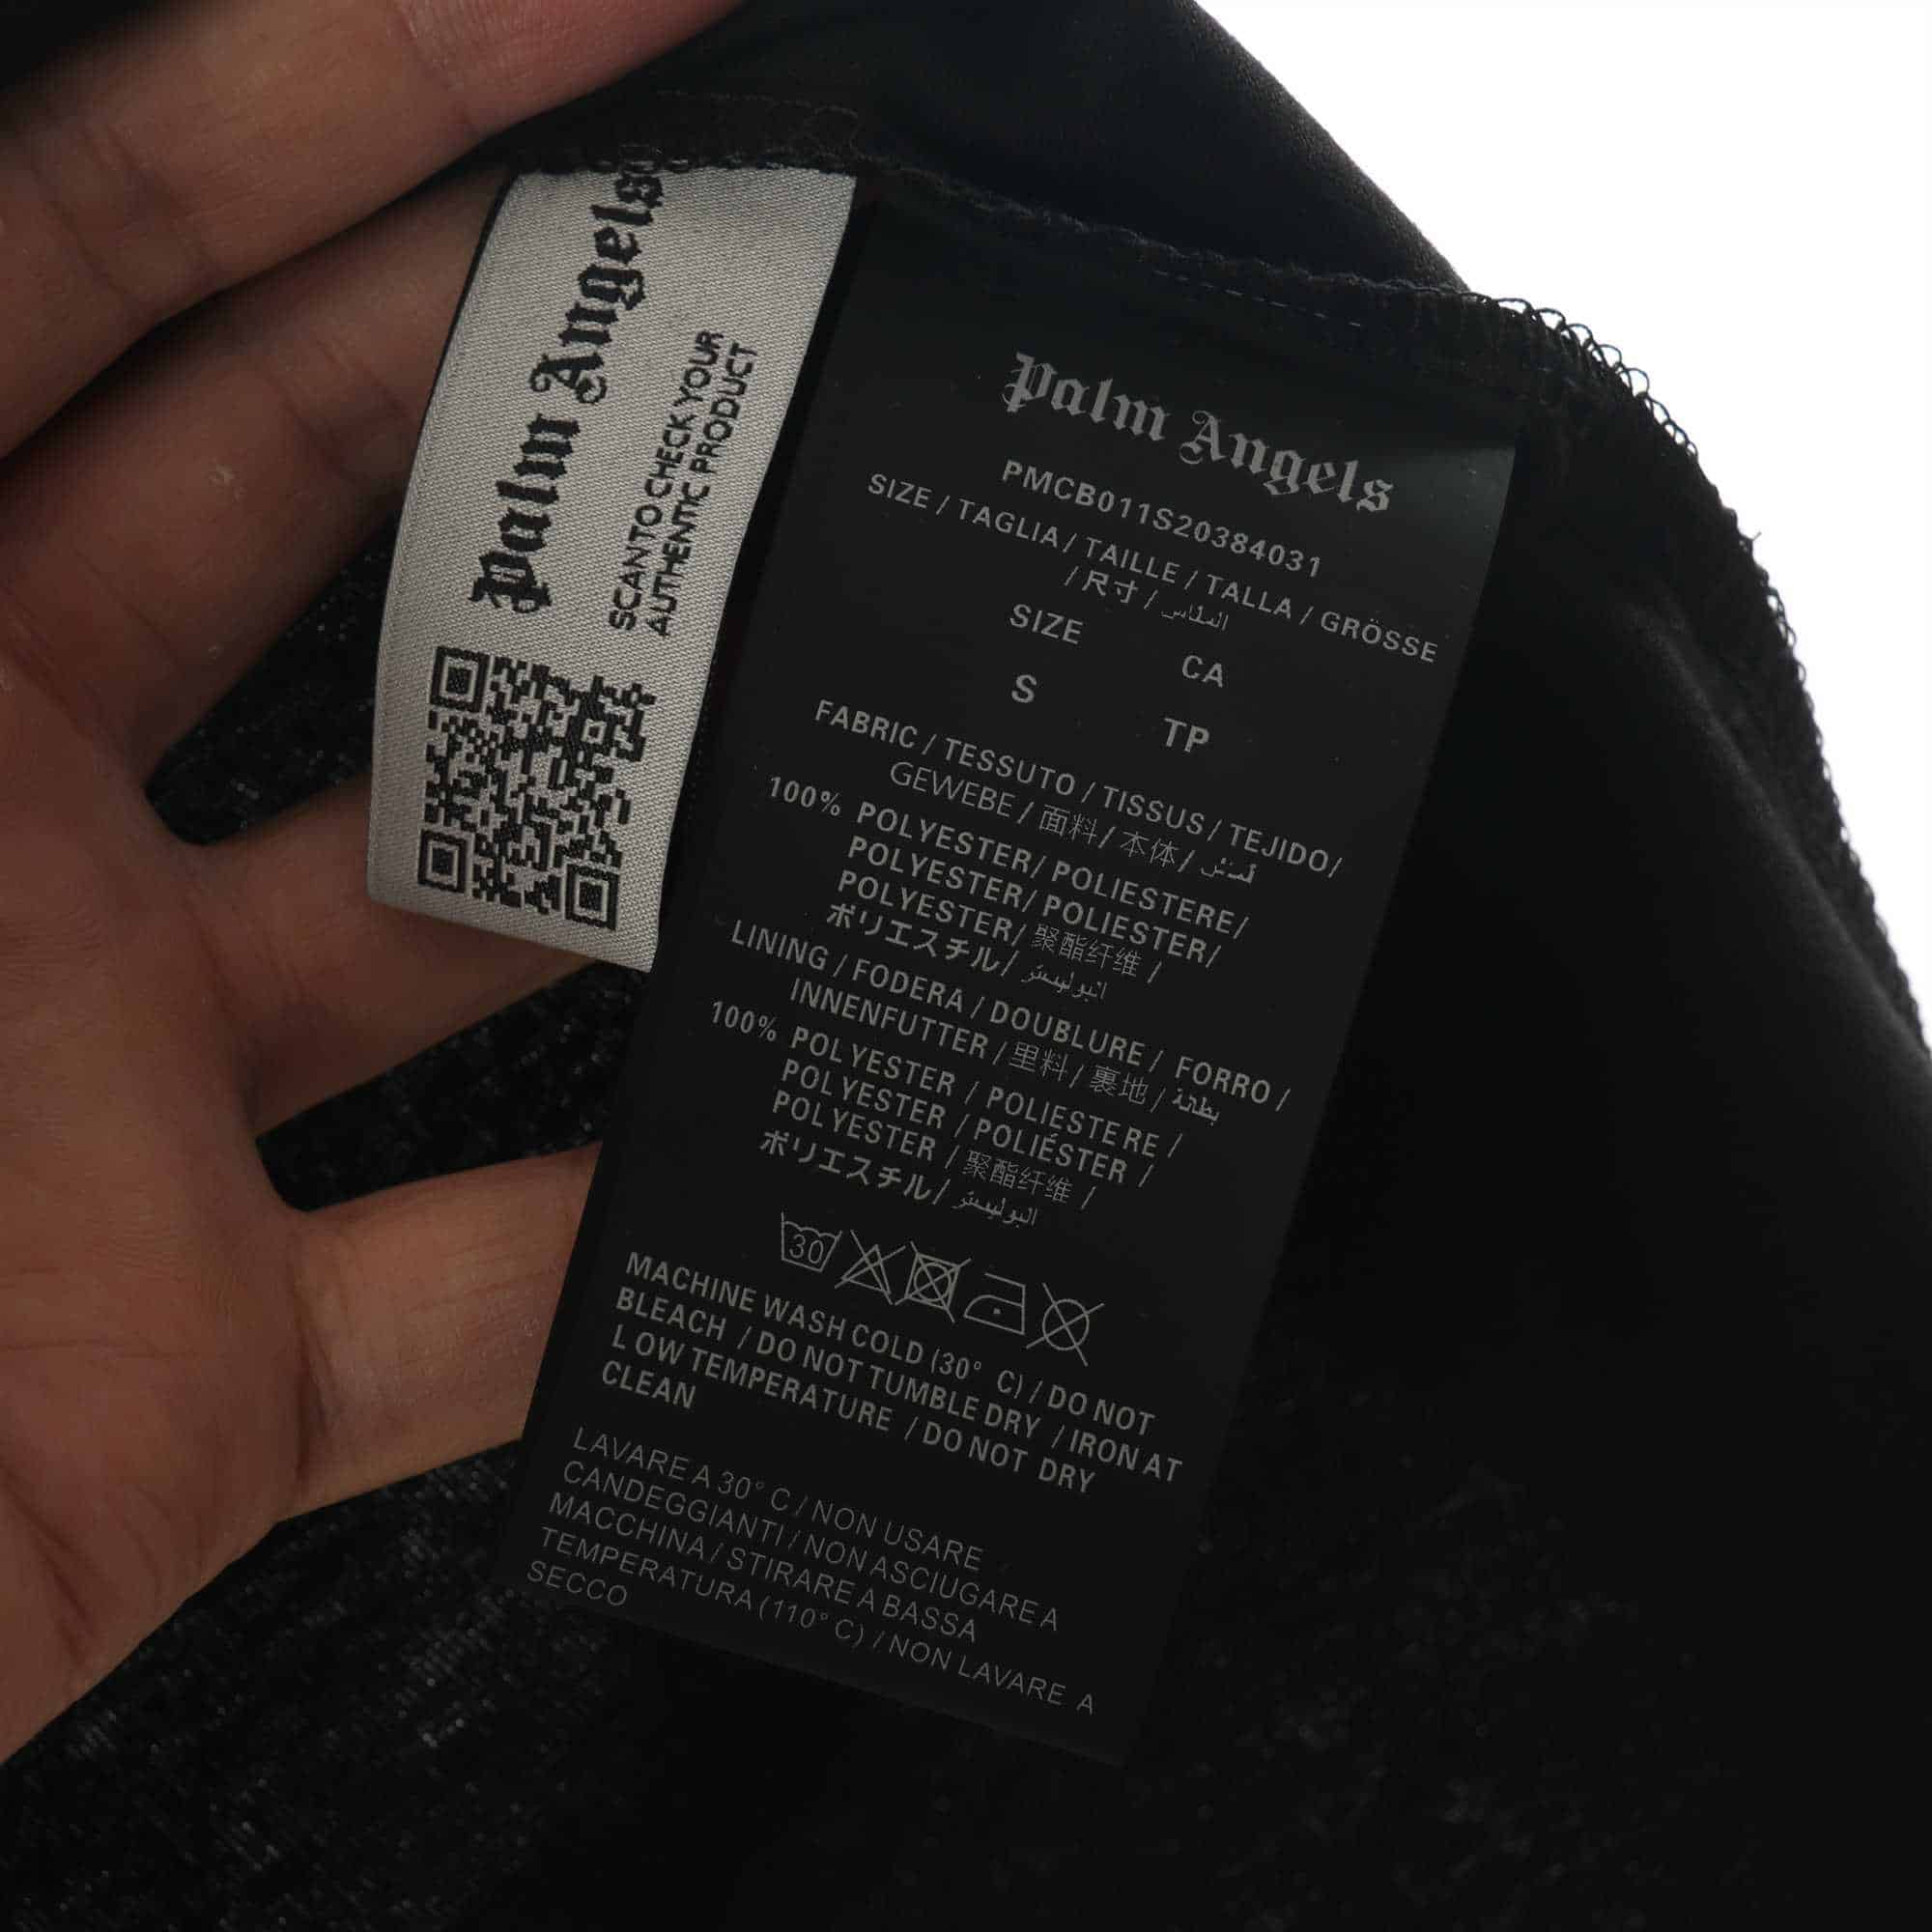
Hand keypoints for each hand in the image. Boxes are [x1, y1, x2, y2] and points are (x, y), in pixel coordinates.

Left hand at [0, 0, 734, 1761]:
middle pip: (338, 541)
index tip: (635, 11)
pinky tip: (797, 1176)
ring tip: (873, 720)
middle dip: (570, 405)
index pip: (114, 256)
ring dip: (658, 831)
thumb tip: (14, 130)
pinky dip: (629, 1258)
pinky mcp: (199, 1368)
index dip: (376, 93)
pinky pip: (472, 1291)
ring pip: (458, 918)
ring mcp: (116, 1103)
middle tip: (819, 327)